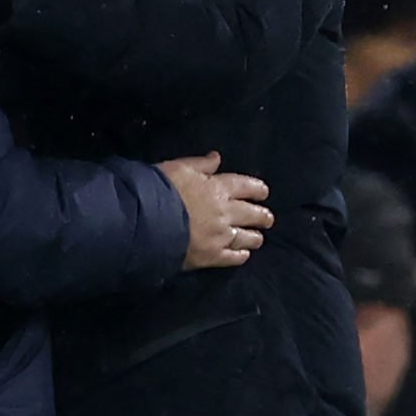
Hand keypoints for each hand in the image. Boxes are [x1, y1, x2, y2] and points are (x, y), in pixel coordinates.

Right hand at [157, 153, 273, 269]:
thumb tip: (217, 158)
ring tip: (257, 238)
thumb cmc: (160, 190)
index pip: (247, 186)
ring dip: (255, 237)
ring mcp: (221, 236)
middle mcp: (226, 212)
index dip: (258, 189)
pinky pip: (234, 257)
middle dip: (263, 216)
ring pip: (248, 238)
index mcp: (219, 188)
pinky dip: (241, 255)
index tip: (263, 193)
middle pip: (253, 214)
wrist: (148, 222)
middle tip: (267, 218)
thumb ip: (200, 164)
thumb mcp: (178, 168)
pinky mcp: (213, 256)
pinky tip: (244, 255)